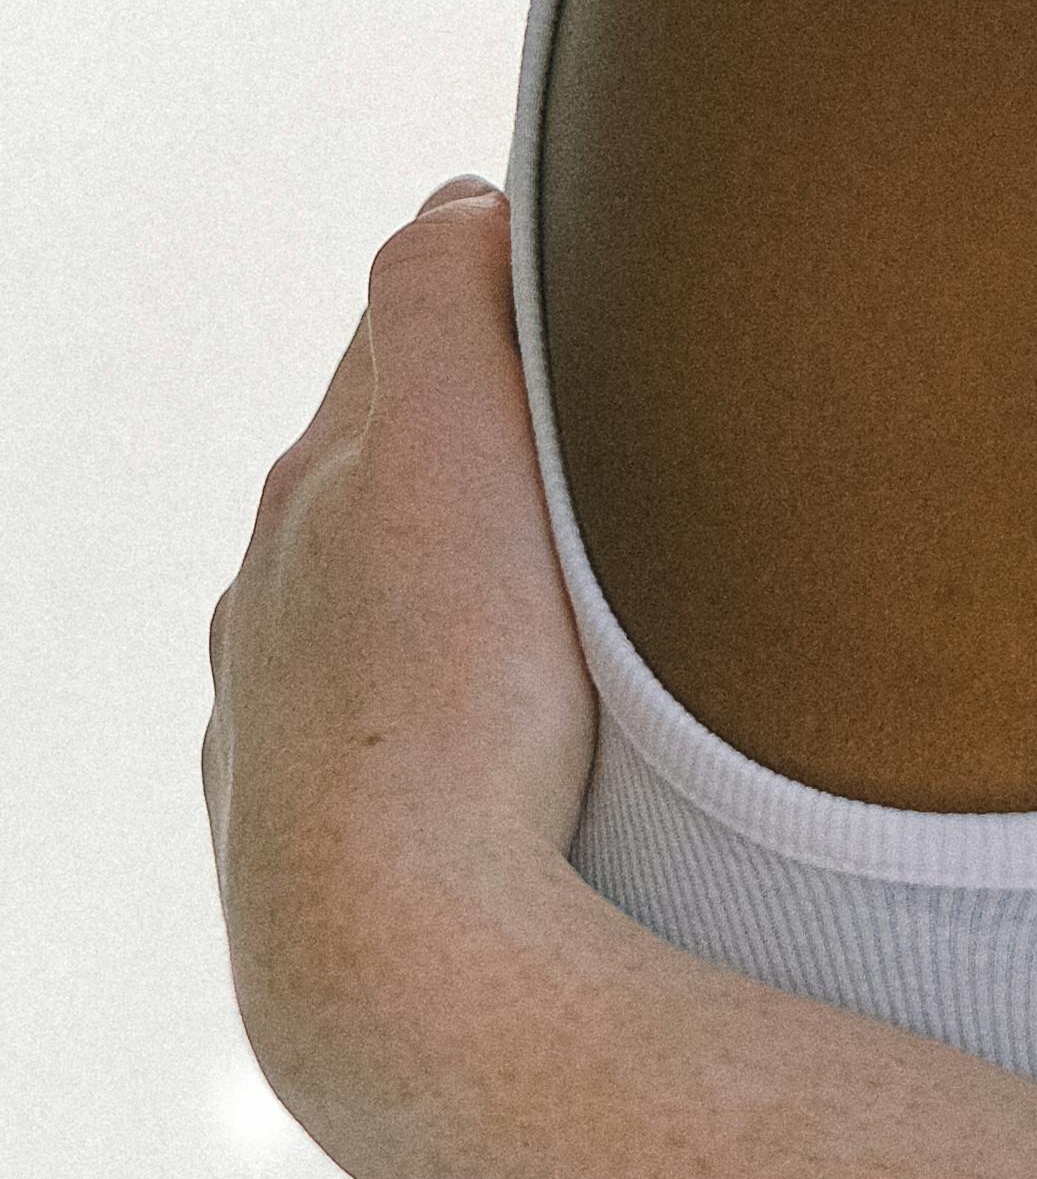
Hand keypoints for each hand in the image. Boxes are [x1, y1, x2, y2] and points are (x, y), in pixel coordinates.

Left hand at [205, 181, 602, 1178]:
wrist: (409, 977)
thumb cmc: (448, 714)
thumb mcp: (445, 446)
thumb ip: (440, 299)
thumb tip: (462, 201)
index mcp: (315, 493)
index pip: (409, 332)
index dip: (508, 299)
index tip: (602, 298)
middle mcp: (274, 600)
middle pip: (392, 472)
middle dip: (490, 443)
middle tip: (619, 450)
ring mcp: (287, 730)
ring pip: (384, 615)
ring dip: (470, 590)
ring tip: (583, 608)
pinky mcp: (322, 845)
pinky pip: (394, 746)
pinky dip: (448, 717)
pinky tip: (518, 747)